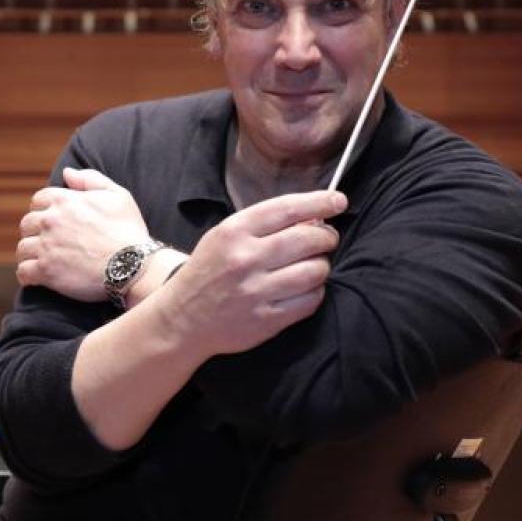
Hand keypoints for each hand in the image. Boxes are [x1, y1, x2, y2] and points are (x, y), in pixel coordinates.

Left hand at [15, 168, 150, 301]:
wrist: (133, 265)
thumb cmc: (128, 230)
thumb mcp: (117, 195)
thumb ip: (90, 180)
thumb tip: (66, 173)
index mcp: (64, 200)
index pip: (38, 200)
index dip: (43, 210)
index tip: (51, 222)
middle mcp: (50, 220)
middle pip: (27, 224)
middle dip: (34, 232)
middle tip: (47, 243)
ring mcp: (46, 246)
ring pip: (23, 248)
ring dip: (30, 254)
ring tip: (42, 261)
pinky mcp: (46, 271)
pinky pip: (23, 272)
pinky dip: (27, 275)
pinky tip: (36, 278)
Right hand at [152, 190, 346, 359]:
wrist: (183, 318)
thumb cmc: (209, 271)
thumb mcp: (224, 236)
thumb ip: (264, 224)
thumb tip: (313, 217)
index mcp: (234, 231)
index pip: (289, 209)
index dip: (320, 202)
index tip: (338, 201)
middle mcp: (245, 259)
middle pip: (309, 239)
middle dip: (326, 237)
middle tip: (326, 239)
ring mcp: (256, 291)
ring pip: (316, 271)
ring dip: (321, 266)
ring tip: (311, 265)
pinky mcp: (267, 319)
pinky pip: (311, 300)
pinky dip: (315, 291)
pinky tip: (303, 288)